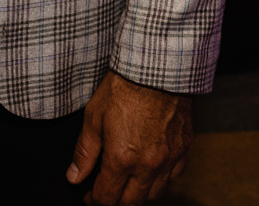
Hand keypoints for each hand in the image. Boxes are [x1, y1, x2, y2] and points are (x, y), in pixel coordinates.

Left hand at [66, 72, 191, 203]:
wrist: (157, 66)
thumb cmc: (123, 86)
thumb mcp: (93, 116)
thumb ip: (84, 152)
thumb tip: (74, 177)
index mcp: (122, 158)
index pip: (107, 197)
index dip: (94, 200)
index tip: (88, 196)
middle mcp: (148, 165)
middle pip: (132, 203)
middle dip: (115, 202)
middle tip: (105, 193)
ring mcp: (169, 158)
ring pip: (155, 194)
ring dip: (139, 194)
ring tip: (127, 182)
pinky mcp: (184, 148)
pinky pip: (174, 177)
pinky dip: (162, 179)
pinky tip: (151, 169)